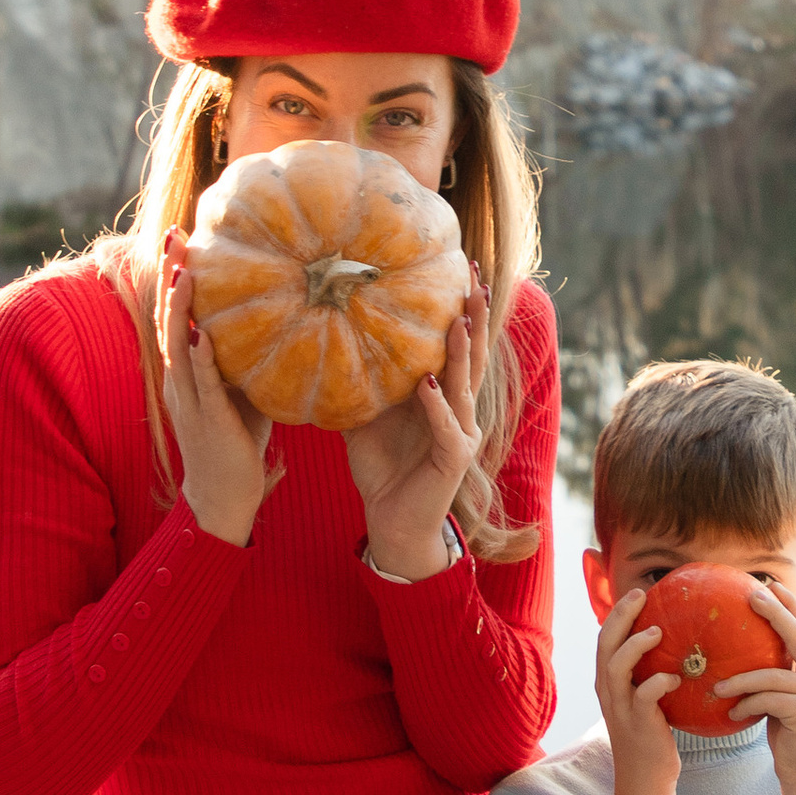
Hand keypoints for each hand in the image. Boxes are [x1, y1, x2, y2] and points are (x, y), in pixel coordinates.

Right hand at [160, 232, 271, 543]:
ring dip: (179, 308)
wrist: (222, 498)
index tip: (182, 240)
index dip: (176, 277)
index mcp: (185, 371)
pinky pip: (203, 385)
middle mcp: (179, 380)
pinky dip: (200, 357)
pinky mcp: (206, 420)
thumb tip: (283, 315)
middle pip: (168, 319)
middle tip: (175, 235)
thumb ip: (247, 358)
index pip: (176, 314)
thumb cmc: (236, 441)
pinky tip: (202, 333)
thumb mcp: (241, 390)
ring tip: (183, 269)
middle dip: (170, 277)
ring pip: (177, 345)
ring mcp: (188, 400)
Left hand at [344, 271, 488, 580]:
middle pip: (472, 354)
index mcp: (442, 396)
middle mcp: (459, 410)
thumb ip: (357, 385)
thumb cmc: (381, 469)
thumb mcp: (363, 419)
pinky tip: (427, 383)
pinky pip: (446, 426)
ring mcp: (461, 433)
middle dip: (475, 316)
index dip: (461, 310)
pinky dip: (435, 405)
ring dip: (461, 352)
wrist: (391, 524)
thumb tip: (320, 343)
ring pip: (465, 384)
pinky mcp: (454, 459)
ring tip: (458, 318)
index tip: (460, 270)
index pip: (456, 345)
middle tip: (474, 277)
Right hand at [595, 586, 680, 794]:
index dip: (618, 613)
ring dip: (636, 645)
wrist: (645, 779)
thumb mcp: (648, 700)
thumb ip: (653, 674)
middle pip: (605, 644)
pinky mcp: (637, 724)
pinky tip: (676, 676)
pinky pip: (643, 697)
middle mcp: (608, 691)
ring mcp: (620, 708)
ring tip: (658, 631)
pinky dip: (657, 682)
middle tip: (642, 595)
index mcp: (609, 682)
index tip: (638, 592)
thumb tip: (684, 646)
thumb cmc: (653, 736)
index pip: (605, 639)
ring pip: (616, 666)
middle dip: (621, 616)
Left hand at [716, 580, 795, 794]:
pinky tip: (732, 712)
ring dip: (741, 676)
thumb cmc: (787, 743)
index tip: (767, 584)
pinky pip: (768, 697)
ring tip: (717, 683)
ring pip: (774, 671)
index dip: (789, 604)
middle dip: (776, 611)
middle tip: (751, 594)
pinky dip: (746, 702)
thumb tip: (735, 659)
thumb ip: (770, 681)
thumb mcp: (777, 705)